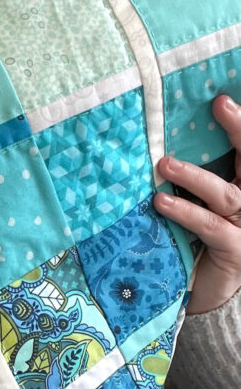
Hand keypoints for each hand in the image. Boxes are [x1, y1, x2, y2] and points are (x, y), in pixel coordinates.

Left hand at [154, 94, 240, 314]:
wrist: (208, 290)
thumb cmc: (198, 240)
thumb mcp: (197, 203)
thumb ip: (188, 178)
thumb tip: (156, 144)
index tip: (223, 98)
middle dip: (240, 129)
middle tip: (220, 105)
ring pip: (227, 194)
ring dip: (195, 176)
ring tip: (164, 165)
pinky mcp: (236, 251)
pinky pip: (211, 227)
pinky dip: (186, 213)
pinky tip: (162, 203)